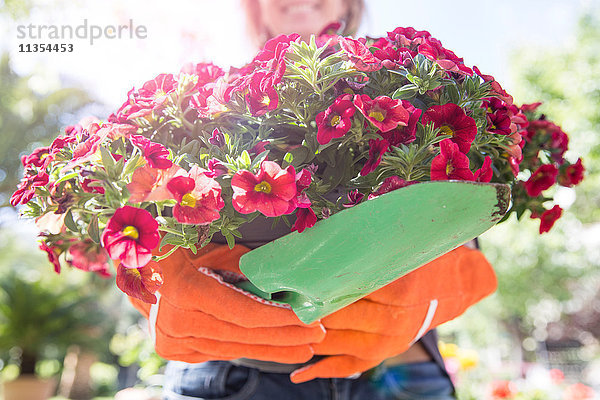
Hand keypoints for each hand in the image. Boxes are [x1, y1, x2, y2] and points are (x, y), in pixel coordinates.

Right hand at [129, 244, 325, 363]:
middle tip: (316, 336)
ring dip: (271, 348)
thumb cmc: (181, 243)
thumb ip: (246, 267)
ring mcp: (171, 339)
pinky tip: (272, 347)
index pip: (243, 313)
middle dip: (284, 336)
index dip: (279, 319)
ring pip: (232, 348)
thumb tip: (283, 281)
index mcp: (184, 289)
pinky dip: (246, 348)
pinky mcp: (173, 349)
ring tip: (303, 347)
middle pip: (243, 335)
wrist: (138, 262)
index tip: (308, 319)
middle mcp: (175, 320)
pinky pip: (218, 351)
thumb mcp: (216, 247)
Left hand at [290, 245, 496, 382]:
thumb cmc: (428, 257)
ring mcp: (389, 342)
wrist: (459, 284)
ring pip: (337, 343)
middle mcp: (394, 321)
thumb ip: (369, 248)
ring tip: (277, 326)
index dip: (312, 285)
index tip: (285, 278)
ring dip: (306, 336)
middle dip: (302, 309)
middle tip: (273, 298)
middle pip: (335, 317)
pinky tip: (297, 371)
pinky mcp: (385, 354)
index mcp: (399, 290)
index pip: (344, 290)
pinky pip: (349, 367)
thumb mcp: (404, 246)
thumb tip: (324, 242)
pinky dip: (322, 370)